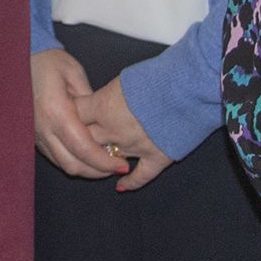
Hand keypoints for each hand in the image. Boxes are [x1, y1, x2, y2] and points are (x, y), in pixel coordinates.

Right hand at [29, 50, 120, 178]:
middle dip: (97, 171)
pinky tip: (88, 156)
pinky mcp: (34, 136)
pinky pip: (55, 157)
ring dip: (86, 169)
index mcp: (56, 111)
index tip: (122, 165)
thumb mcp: (75, 74)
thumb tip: (104, 124)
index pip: (83, 148)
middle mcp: (43, 128)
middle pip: (73, 164)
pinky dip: (73, 161)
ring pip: (63, 164)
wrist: (21, 58)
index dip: (105, 162)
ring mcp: (36, 134)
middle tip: (118, 168)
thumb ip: (90, 101)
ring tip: (106, 164)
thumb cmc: (49, 62)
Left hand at [77, 75, 173, 191]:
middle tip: (79, 140)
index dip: (69, 115)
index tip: (69, 116)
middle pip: (85, 141)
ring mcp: (135, 146)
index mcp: (103, 106)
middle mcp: (114, 129)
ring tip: (99, 159)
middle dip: (80, 140)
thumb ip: (108, 95)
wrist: (192, 84)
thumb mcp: (124, 78)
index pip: (74, 115)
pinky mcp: (158, 157)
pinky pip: (139, 176)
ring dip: (102, 160)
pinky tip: (121, 185)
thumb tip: (102, 102)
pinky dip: (129, 182)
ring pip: (107, 161)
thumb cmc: (160, 74)